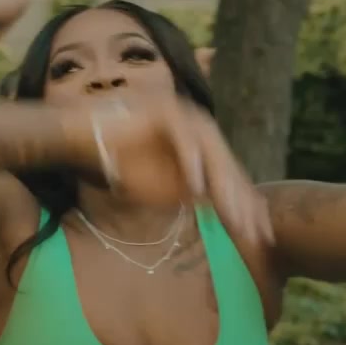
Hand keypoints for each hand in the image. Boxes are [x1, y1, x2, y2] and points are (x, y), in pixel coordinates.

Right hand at [79, 96, 273, 247]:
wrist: (86, 141)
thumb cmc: (120, 165)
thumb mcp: (159, 190)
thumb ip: (188, 195)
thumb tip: (214, 205)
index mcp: (202, 147)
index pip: (230, 177)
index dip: (245, 205)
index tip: (259, 235)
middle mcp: (199, 129)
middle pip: (227, 165)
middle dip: (241, 200)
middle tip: (252, 231)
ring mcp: (184, 116)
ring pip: (211, 151)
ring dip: (221, 182)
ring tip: (231, 212)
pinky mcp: (164, 109)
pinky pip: (183, 138)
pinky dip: (190, 160)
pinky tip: (196, 186)